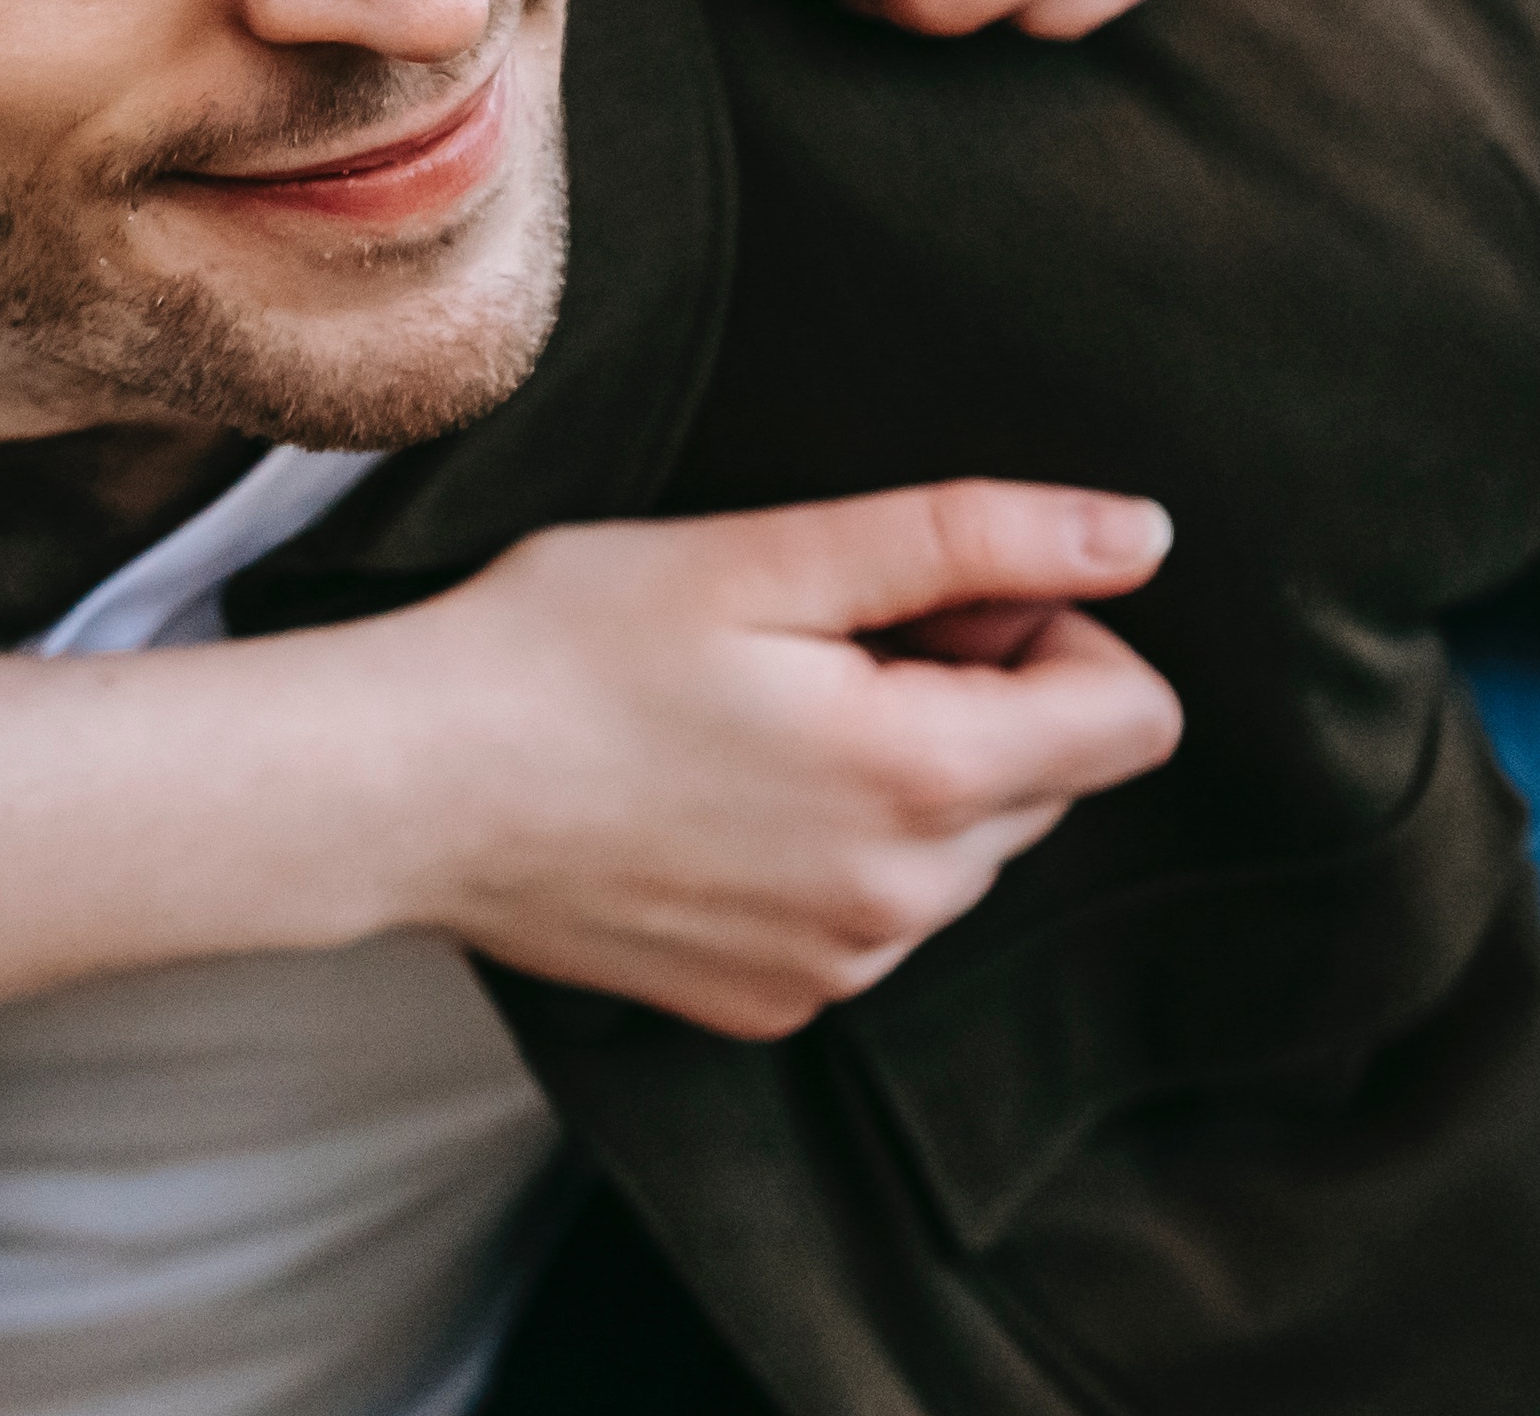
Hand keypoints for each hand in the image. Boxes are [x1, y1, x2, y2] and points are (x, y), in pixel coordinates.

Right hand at [373, 483, 1185, 1037]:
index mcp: (923, 775)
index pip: (1137, 717)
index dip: (1049, 633)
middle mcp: (909, 900)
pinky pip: (873, 914)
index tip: (919, 606)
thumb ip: (966, 539)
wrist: (400, 788)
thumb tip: (1139, 537)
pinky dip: (828, 849)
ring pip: (961, 850)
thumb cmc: (558, 645)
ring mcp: (844, 967)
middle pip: (1049, 780)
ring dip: (900, 775)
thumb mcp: (758, 554)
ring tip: (743, 722)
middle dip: (969, 700)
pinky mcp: (780, 1004)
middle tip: (805, 648)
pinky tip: (709, 798)